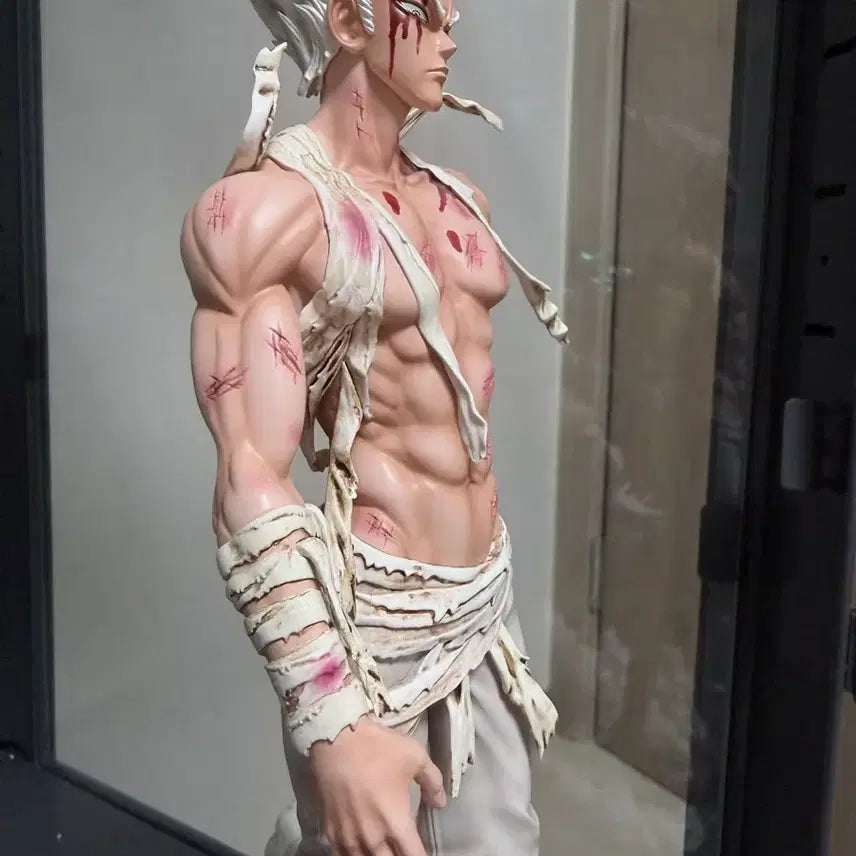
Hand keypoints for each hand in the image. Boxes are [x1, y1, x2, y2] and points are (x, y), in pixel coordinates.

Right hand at [309, 715, 445, 854]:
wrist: (336, 739)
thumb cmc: (378, 747)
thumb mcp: (415, 756)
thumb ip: (432, 782)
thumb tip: (439, 803)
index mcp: (396, 823)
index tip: (421, 852)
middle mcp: (373, 837)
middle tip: (402, 847)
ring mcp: (349, 837)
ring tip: (382, 849)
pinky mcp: (330, 831)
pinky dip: (353, 855)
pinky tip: (358, 850)